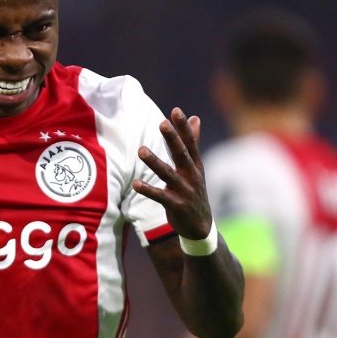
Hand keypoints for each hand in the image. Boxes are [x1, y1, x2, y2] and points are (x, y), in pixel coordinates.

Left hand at [133, 107, 211, 239]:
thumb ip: (193, 142)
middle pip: (181, 154)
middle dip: (172, 139)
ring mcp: (184, 191)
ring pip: (168, 174)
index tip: (176, 110)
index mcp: (195, 165)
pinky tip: (136, 184)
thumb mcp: (195, 167)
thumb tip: (195, 118)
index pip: (190, 143)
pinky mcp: (176, 205)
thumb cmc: (193, 191)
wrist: (201, 226)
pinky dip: (148, 190)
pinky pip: (160, 196)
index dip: (183, 127)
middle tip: (162, 123)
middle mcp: (192, 176)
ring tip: (141, 150)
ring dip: (154, 162)